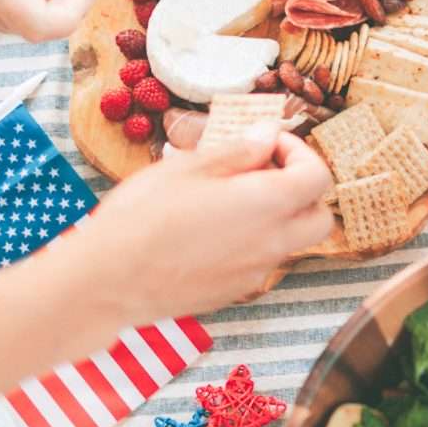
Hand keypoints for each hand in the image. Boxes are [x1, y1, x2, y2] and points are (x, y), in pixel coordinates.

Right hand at [66, 122, 332, 329]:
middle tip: (262, 172)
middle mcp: (272, 244)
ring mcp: (255, 273)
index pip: (318, 177)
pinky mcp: (233, 291)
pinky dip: (252, 241)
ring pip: (291, 242)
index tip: (267, 144)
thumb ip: (239, 151)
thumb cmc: (143, 216)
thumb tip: (268, 135)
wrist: (107, 281)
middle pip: (320, 217)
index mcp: (267, 205)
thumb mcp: (189, 168)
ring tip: (229, 198)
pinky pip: (260, 262)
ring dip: (277, 216)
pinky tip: (210, 230)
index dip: (299, 152)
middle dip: (301, 190)